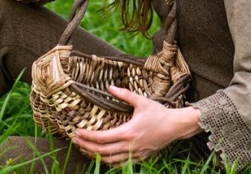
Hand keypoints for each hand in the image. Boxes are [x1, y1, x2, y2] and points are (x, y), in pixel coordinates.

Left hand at [72, 85, 201, 167]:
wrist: (175, 126)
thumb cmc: (158, 113)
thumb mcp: (141, 101)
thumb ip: (124, 95)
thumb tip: (110, 87)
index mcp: (128, 132)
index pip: (102, 138)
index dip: (88, 136)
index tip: (78, 132)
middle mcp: (130, 146)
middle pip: (102, 151)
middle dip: (87, 147)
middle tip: (75, 141)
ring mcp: (135, 154)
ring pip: (110, 160)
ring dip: (95, 156)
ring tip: (85, 149)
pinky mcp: (139, 157)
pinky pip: (120, 163)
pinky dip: (108, 162)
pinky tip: (102, 157)